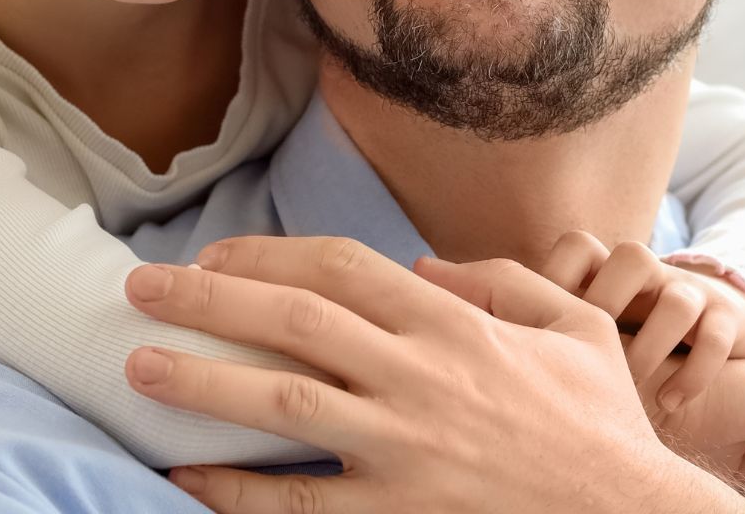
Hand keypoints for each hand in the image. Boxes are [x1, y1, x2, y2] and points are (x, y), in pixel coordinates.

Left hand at [121, 237, 744, 513]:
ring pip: (282, 404)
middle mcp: (420, 378)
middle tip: (140, 289)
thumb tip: (424, 265)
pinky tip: (188, 477)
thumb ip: (501, 281)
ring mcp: (404, 451)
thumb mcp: (574, 327)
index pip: (342, 268)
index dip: (269, 255)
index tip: (214, 256)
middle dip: (208, 300)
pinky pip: (300, 504)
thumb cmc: (604, 426)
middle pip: (294, 322)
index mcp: (455, 325)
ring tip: (139, 366)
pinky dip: (237, 491)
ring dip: (203, 381)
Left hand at [540, 231, 744, 412]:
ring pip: (677, 292)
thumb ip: (522, 315)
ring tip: (633, 393)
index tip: (543, 335)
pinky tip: (671, 405)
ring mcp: (689, 291)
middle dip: (610, 310)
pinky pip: (716, 332)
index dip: (561, 281)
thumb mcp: (576, 327)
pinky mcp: (726, 318)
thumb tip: (447, 305)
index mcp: (604, 270)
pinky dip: (695, 370)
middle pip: (631, 256)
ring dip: (652, 346)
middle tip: (589, 363)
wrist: (702, 337)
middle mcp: (646, 274)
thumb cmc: (619, 338)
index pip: (578, 246)